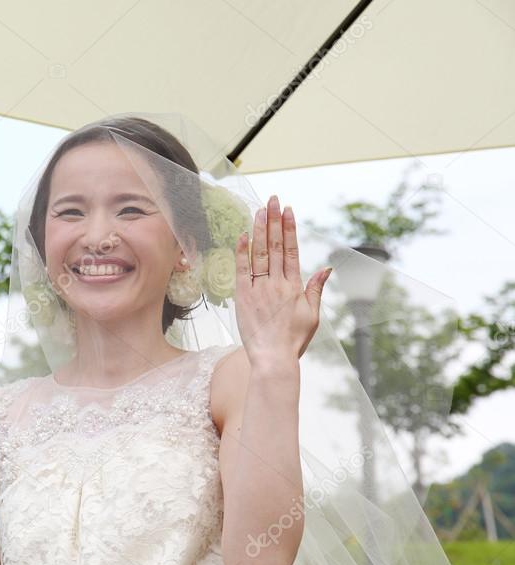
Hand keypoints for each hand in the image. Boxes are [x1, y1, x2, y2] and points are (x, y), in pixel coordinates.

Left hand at [234, 196, 330, 368]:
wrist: (273, 359)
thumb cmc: (293, 340)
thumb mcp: (312, 314)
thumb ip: (316, 288)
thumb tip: (327, 267)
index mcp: (295, 286)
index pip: (292, 250)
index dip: (289, 229)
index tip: (287, 210)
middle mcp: (277, 284)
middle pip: (275, 246)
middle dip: (274, 221)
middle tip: (272, 200)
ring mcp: (260, 290)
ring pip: (259, 254)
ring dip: (259, 230)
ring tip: (259, 210)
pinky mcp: (244, 298)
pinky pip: (242, 270)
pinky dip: (241, 252)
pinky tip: (242, 235)